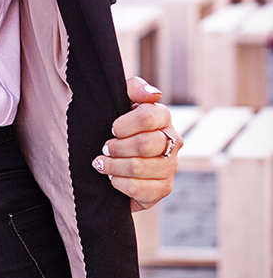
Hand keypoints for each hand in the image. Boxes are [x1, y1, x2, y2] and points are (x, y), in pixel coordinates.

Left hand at [91, 77, 180, 211]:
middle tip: (104, 149)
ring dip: (113, 166)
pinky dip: (119, 184)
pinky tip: (113, 178)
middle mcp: (173, 141)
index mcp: (163, 116)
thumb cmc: (117, 126)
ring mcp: (171, 166)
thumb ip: (135, 88)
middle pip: (144, 144)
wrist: (114, 158)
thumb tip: (154, 94)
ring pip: (139, 167)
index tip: (112, 129)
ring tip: (103, 163)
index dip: (124, 124)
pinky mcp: (164, 188)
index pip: (148, 116)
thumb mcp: (121, 100)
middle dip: (116, 147)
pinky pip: (140, 189)